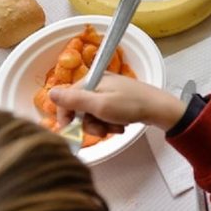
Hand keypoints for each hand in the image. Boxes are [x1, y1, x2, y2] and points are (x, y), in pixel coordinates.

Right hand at [49, 73, 185, 135]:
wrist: (160, 109)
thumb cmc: (130, 106)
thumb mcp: (99, 105)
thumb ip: (74, 100)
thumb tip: (50, 93)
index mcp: (92, 80)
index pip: (67, 98)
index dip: (66, 115)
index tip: (69, 130)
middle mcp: (99, 83)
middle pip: (81, 108)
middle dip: (90, 123)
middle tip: (103, 130)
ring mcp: (109, 92)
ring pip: (94, 114)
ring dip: (102, 125)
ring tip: (116, 127)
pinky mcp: (118, 101)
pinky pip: (106, 115)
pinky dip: (111, 123)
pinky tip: (122, 125)